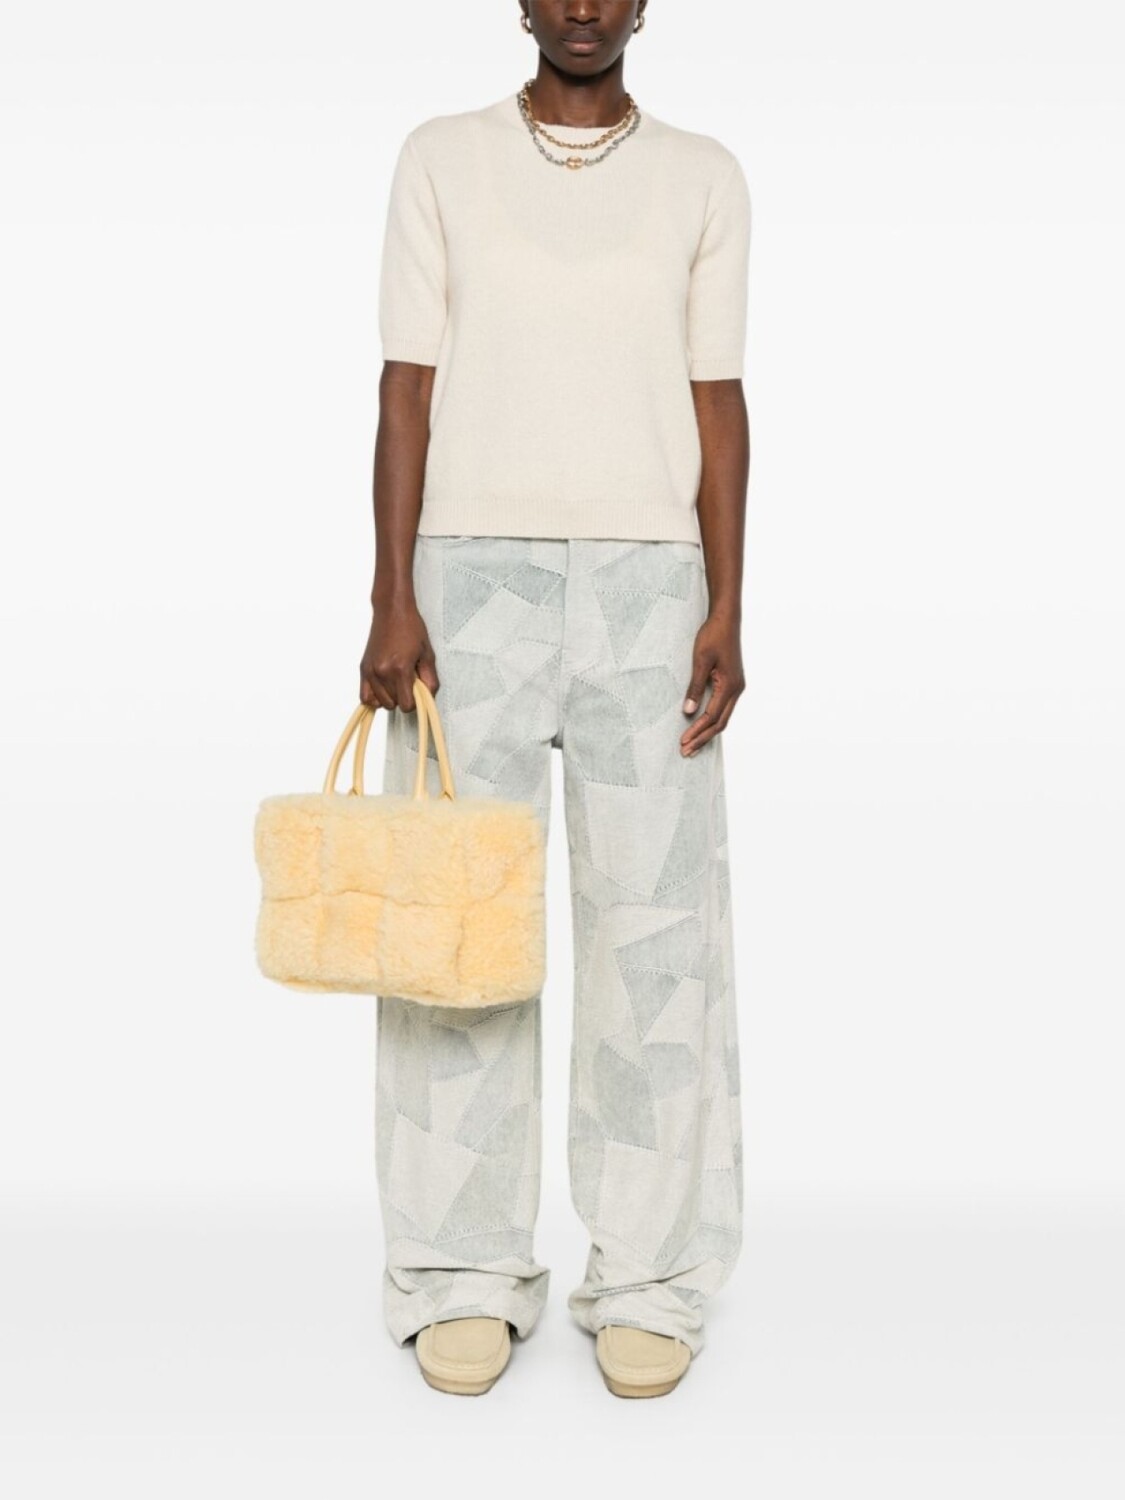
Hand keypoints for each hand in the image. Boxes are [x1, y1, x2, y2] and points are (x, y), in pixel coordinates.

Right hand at [359, 599, 438, 712]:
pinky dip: (375, 698)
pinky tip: (384, 688)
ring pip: (379, 703)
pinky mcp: (363, 669)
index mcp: (400, 669)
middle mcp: (382, 672)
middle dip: (403, 698)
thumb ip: (430, 680)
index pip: (406, 705)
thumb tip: (428, 698)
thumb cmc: (411, 628)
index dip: (415, 701)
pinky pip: (365, 697)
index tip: (418, 691)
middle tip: (408, 682)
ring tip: (397, 682)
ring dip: (390, 698)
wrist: (392, 610)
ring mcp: (370, 671)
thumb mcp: (428, 654)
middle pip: (393, 705)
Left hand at [680, 613, 743, 755]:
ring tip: (692, 744)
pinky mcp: (732, 683)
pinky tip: (701, 726)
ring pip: (723, 717)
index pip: (712, 716)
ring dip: (707, 732)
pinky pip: (723, 708)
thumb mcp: (700, 661)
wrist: (726, 619)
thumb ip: (695, 686)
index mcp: (730, 686)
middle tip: (685, 752)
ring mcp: (736, 687)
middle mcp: (737, 690)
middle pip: (720, 723)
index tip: (683, 741)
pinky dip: (712, 721)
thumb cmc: (713, 636)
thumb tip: (689, 711)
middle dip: (702, 738)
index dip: (697, 731)